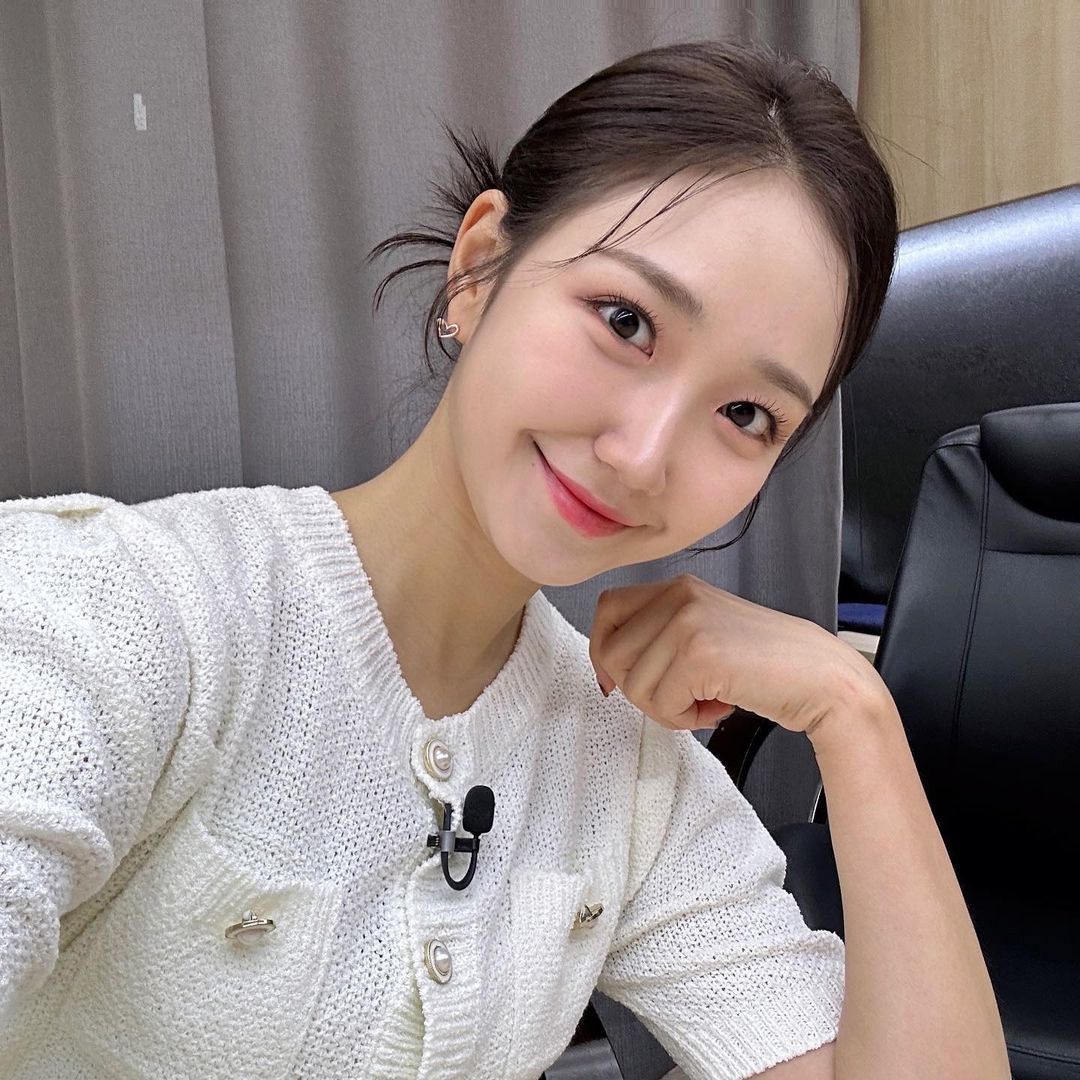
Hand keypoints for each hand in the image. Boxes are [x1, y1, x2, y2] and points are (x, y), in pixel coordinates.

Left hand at [588, 573, 880, 734]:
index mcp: (677, 586)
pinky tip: (719, 707)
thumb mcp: (704, 633)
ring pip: (634, 684)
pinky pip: (662, 704)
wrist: (823, 677)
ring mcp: (688, 621)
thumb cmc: (766, 664)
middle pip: (612, 652)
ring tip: (707, 701)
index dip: (604, 650)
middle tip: (683, 697)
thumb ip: (657, 639)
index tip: (622, 680)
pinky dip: (686, 719)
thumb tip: (606, 671)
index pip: (606, 609)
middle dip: (640, 690)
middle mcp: (679, 595)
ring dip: (668, 709)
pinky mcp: (701, 653)